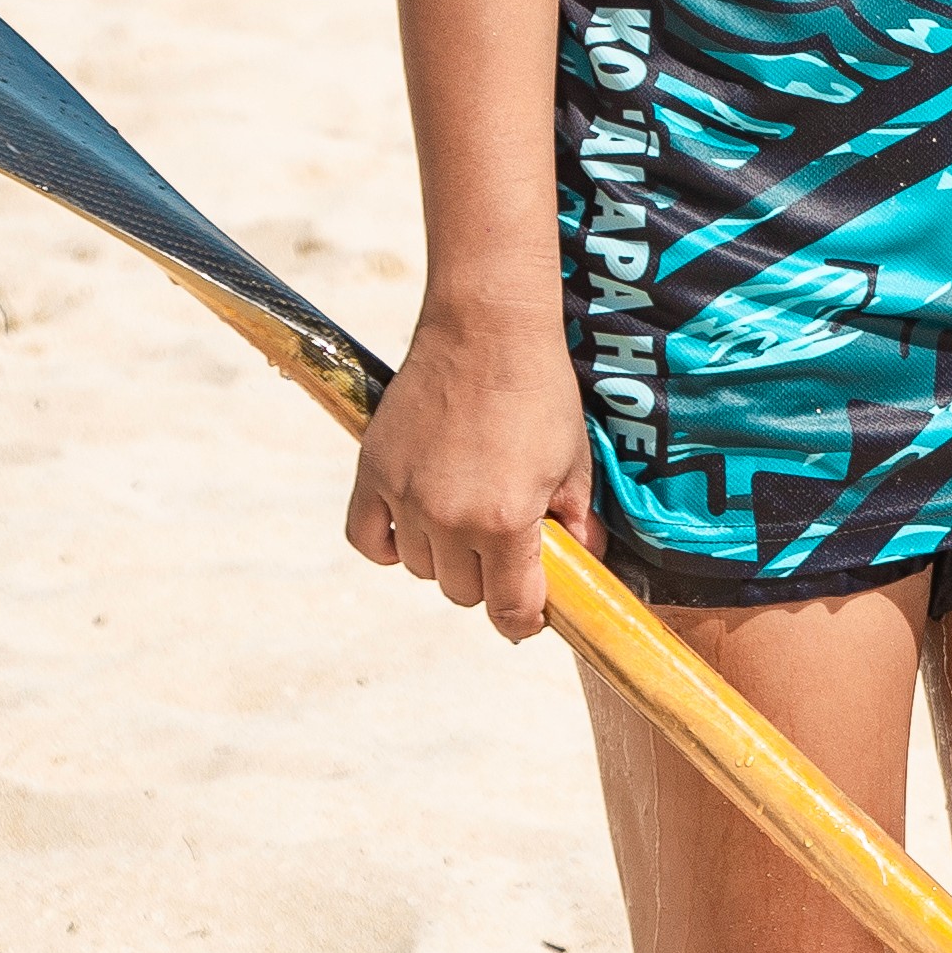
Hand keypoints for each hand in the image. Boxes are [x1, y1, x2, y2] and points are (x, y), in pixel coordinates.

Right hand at [345, 296, 589, 640]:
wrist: (487, 331)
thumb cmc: (541, 393)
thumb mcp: (575, 461)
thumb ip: (578, 522)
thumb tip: (582, 563)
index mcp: (505, 521)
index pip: (509, 608)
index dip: (525, 621)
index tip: (531, 618)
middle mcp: (449, 519)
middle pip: (463, 592)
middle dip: (489, 580)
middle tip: (507, 547)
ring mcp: (406, 498)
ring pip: (420, 568)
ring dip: (444, 557)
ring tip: (469, 515)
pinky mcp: (372, 474)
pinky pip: (369, 540)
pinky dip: (390, 544)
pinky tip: (415, 527)